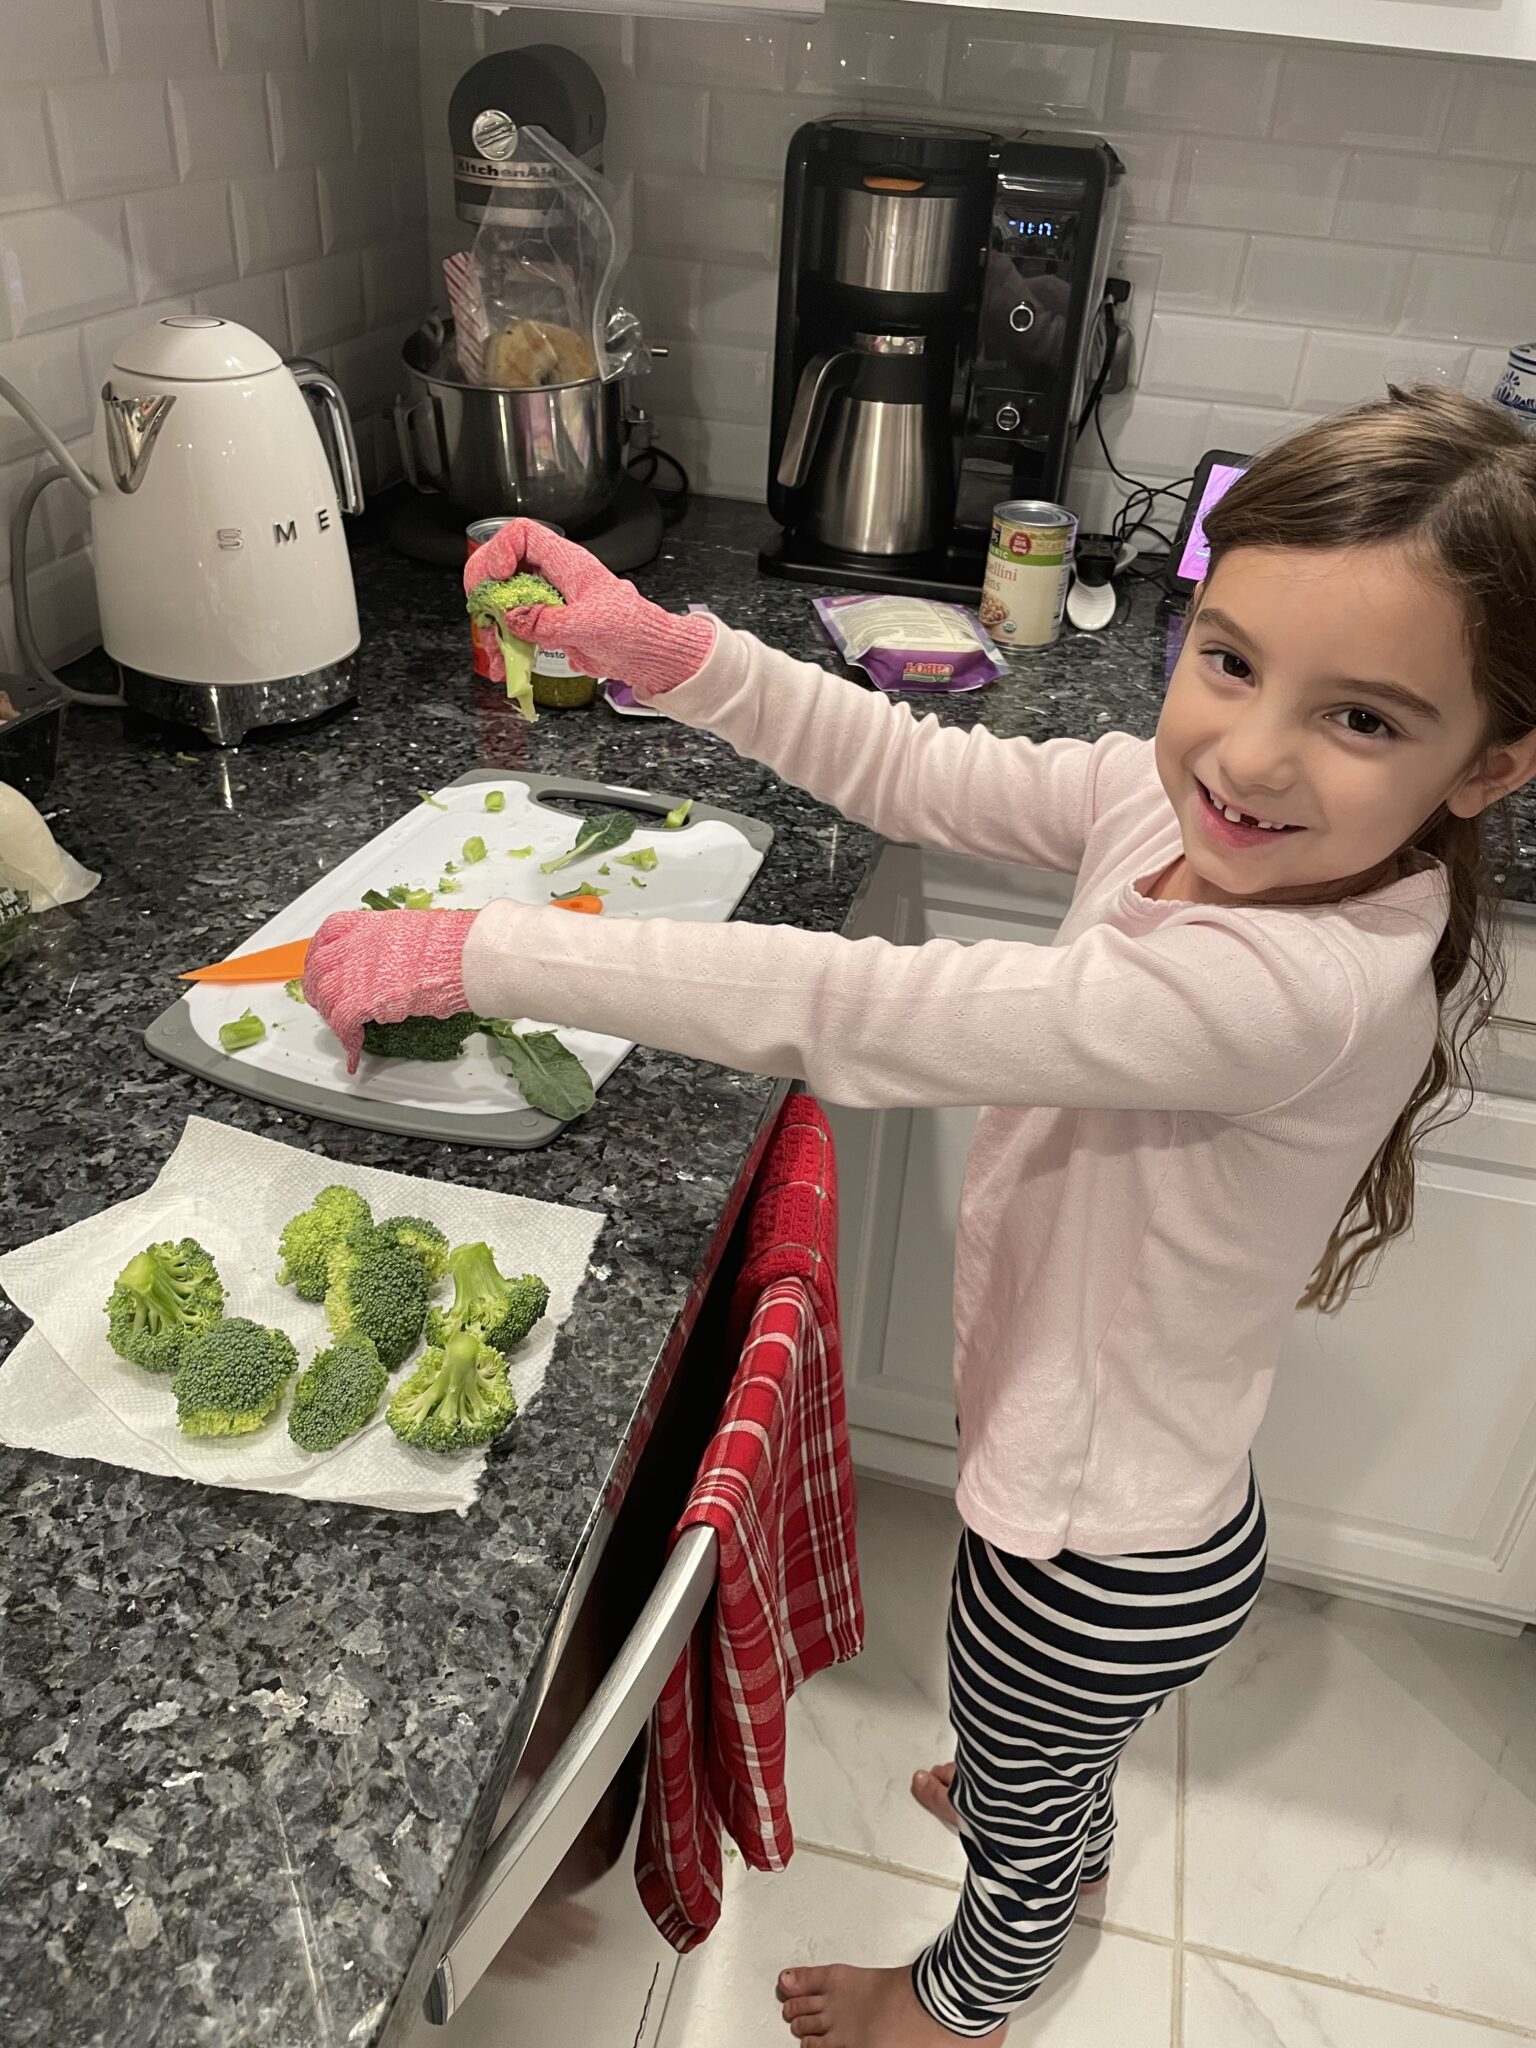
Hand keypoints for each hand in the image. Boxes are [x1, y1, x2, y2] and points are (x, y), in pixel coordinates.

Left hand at [303, 908, 476, 1073]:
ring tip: (342, 1029)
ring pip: (325, 995)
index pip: (330, 932)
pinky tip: (353, 1050)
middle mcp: (359, 944)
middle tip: (324, 1001)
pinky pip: (342, 1022)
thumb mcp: (418, 931)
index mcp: (372, 924)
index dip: (319, 952)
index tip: (320, 964)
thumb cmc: (455, 944)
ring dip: (331, 1015)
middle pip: (319, 966)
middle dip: (317, 987)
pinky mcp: (365, 999)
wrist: (465, 955)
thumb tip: (400, 958)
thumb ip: (398, 943)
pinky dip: (346, 1040)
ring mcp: (359, 971)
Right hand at [464, 518, 715, 695]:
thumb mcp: (590, 626)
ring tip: (495, 654)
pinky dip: (505, 645)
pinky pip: (514, 628)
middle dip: (486, 595)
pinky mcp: (545, 624)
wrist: (647, 655)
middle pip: (502, 568)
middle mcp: (551, 576)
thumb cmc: (632, 630)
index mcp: (566, 563)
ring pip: (503, 602)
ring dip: (491, 627)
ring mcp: (546, 600)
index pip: (521, 534)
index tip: (497, 578)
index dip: (501, 550)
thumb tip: (512, 618)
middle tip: (483, 620)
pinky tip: (505, 666)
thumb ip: (549, 621)